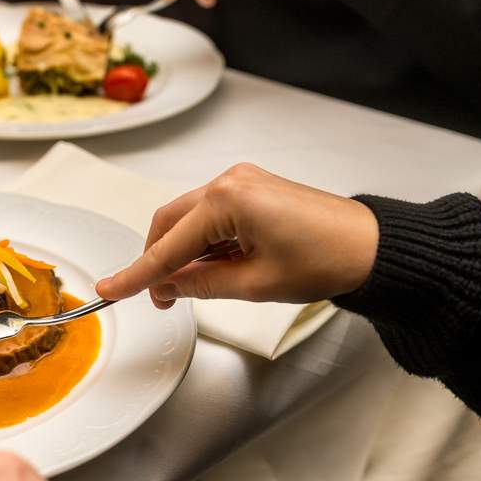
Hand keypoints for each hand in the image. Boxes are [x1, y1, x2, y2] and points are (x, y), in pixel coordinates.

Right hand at [96, 163, 377, 306]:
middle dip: (159, 262)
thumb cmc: (326, 259)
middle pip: (170, 224)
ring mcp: (242, 181)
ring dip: (183, 253)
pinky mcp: (253, 189)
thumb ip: (200, 285)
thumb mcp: (254, 285)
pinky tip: (216, 268)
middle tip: (161, 299)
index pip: (168, 246)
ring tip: (197, 288)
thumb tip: (167, 288)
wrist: (370, 246)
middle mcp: (230, 181)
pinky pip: (211, 216)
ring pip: (188, 220)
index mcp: (228, 200)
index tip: (110, 289)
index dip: (137, 274)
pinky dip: (204, 243)